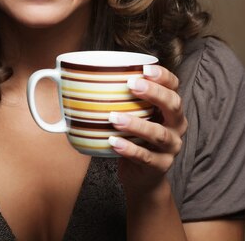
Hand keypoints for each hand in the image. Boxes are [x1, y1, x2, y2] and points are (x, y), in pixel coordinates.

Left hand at [107, 65, 187, 191]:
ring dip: (136, 124)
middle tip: (131, 85)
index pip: (174, 86)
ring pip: (158, 133)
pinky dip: (129, 149)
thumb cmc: (132, 137)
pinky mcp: (160, 166)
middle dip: (154, 93)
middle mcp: (175, 125)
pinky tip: (113, 142)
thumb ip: (116, 97)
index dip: (163, 76)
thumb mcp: (130, 115)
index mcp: (169, 108)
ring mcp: (170, 147)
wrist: (142, 177)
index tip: (145, 69)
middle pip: (173, 105)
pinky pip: (145, 157)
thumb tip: (69, 74)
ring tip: (114, 118)